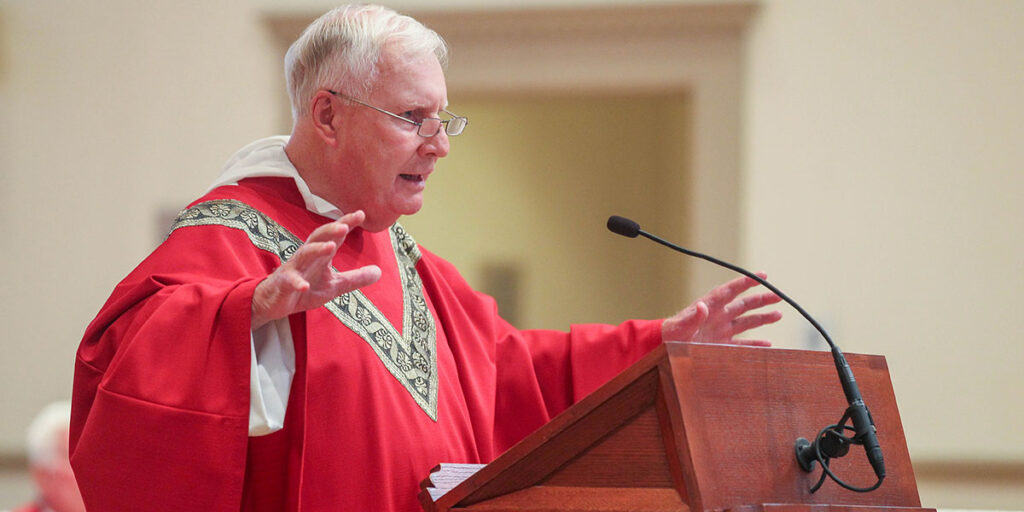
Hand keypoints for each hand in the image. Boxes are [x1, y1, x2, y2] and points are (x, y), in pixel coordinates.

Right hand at [250, 211, 381, 328]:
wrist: (274, 303)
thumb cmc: (305, 288)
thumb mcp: (334, 286)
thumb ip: (355, 278)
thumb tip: (379, 272)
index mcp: (320, 255)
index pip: (334, 236)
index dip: (346, 224)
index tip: (361, 214)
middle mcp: (306, 257)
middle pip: (317, 238)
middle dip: (330, 230)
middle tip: (345, 226)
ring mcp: (293, 269)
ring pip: (303, 254)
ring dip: (317, 250)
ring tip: (331, 246)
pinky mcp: (283, 284)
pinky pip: (290, 281)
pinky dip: (297, 282)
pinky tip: (305, 286)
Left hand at [661, 273, 781, 345]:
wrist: (665, 347)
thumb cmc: (671, 335)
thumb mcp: (681, 326)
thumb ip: (693, 317)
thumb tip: (702, 306)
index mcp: (710, 306)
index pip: (731, 290)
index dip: (746, 282)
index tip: (762, 275)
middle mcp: (719, 316)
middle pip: (744, 305)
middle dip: (761, 300)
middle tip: (779, 295)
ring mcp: (721, 330)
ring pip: (746, 322)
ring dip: (762, 318)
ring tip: (778, 315)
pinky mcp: (721, 344)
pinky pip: (742, 344)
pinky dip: (755, 344)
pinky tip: (767, 344)